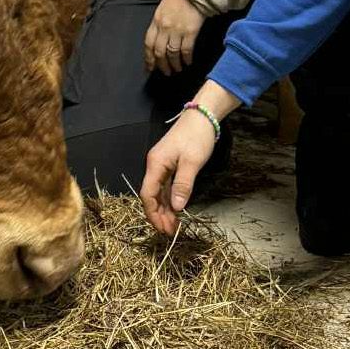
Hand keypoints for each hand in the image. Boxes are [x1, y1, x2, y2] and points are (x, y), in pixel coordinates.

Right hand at [140, 108, 218, 234]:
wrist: (202, 116)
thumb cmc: (197, 137)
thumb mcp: (192, 162)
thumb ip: (183, 185)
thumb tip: (177, 208)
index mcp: (155, 164)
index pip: (147, 194)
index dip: (153, 214)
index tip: (162, 228)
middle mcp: (155, 166)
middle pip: (151, 196)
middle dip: (158, 215)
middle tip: (170, 232)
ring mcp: (162, 165)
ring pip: (159, 193)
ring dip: (165, 210)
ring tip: (173, 226)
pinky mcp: (170, 165)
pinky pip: (166, 187)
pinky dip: (170, 200)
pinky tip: (176, 210)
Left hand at [143, 0, 204, 75]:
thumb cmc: (177, 1)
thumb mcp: (161, 12)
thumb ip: (157, 27)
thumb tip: (156, 44)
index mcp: (156, 23)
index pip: (149, 44)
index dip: (149, 58)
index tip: (150, 68)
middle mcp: (165, 28)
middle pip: (159, 52)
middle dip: (162, 65)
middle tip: (165, 72)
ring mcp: (177, 30)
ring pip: (172, 53)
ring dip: (174, 64)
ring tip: (177, 69)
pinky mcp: (190, 32)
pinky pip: (186, 50)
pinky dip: (186, 58)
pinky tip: (187, 62)